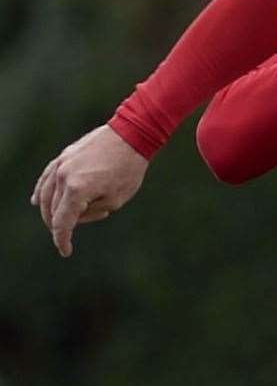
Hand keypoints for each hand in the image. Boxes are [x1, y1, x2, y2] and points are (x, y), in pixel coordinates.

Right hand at [31, 123, 148, 256]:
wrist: (131, 134)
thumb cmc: (129, 169)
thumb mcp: (115, 200)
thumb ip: (91, 212)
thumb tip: (75, 217)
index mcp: (77, 190)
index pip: (62, 222)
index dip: (62, 240)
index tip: (66, 251)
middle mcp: (63, 177)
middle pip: (52, 210)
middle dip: (60, 225)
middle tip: (71, 234)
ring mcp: (61, 165)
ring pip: (45, 195)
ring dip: (49, 211)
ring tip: (59, 221)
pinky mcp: (63, 157)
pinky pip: (45, 179)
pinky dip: (41, 192)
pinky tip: (36, 201)